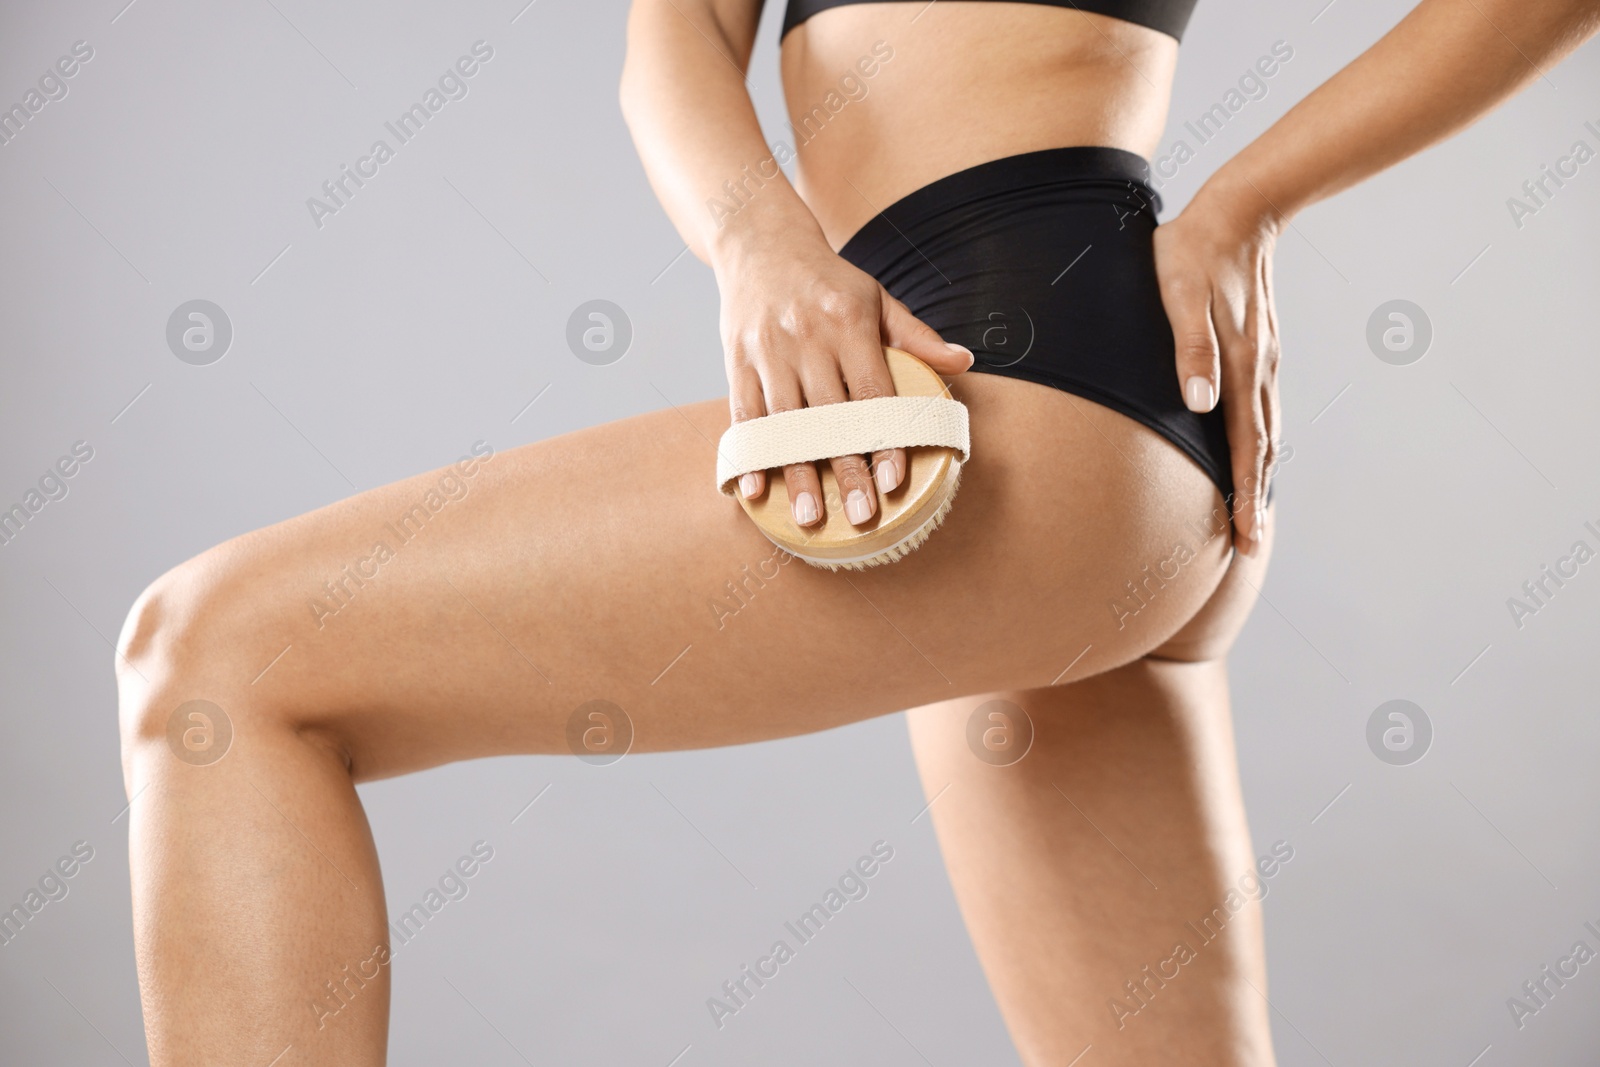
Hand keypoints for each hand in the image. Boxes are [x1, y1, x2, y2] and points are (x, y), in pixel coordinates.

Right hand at [715, 229, 973, 527]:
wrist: (760, 243)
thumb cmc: (827, 280)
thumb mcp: (876, 298)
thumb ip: (916, 335)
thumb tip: (964, 362)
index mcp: (848, 323)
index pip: (872, 392)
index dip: (884, 439)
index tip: (894, 480)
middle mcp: (807, 338)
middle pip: (829, 417)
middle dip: (845, 470)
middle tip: (861, 515)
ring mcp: (768, 352)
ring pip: (785, 424)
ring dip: (797, 474)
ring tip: (811, 518)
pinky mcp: (736, 361)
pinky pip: (742, 415)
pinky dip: (750, 453)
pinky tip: (756, 489)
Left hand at [1152, 174, 1283, 554]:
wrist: (1237, 209)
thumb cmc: (1192, 251)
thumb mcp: (1178, 294)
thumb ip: (1189, 348)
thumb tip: (1199, 403)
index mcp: (1239, 362)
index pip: (1245, 443)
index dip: (1244, 492)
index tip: (1246, 534)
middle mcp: (1258, 367)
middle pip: (1261, 447)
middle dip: (1255, 498)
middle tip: (1252, 543)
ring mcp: (1262, 359)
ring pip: (1266, 430)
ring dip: (1260, 474)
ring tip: (1254, 511)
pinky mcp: (1257, 348)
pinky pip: (1262, 408)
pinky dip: (1261, 442)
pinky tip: (1254, 453)